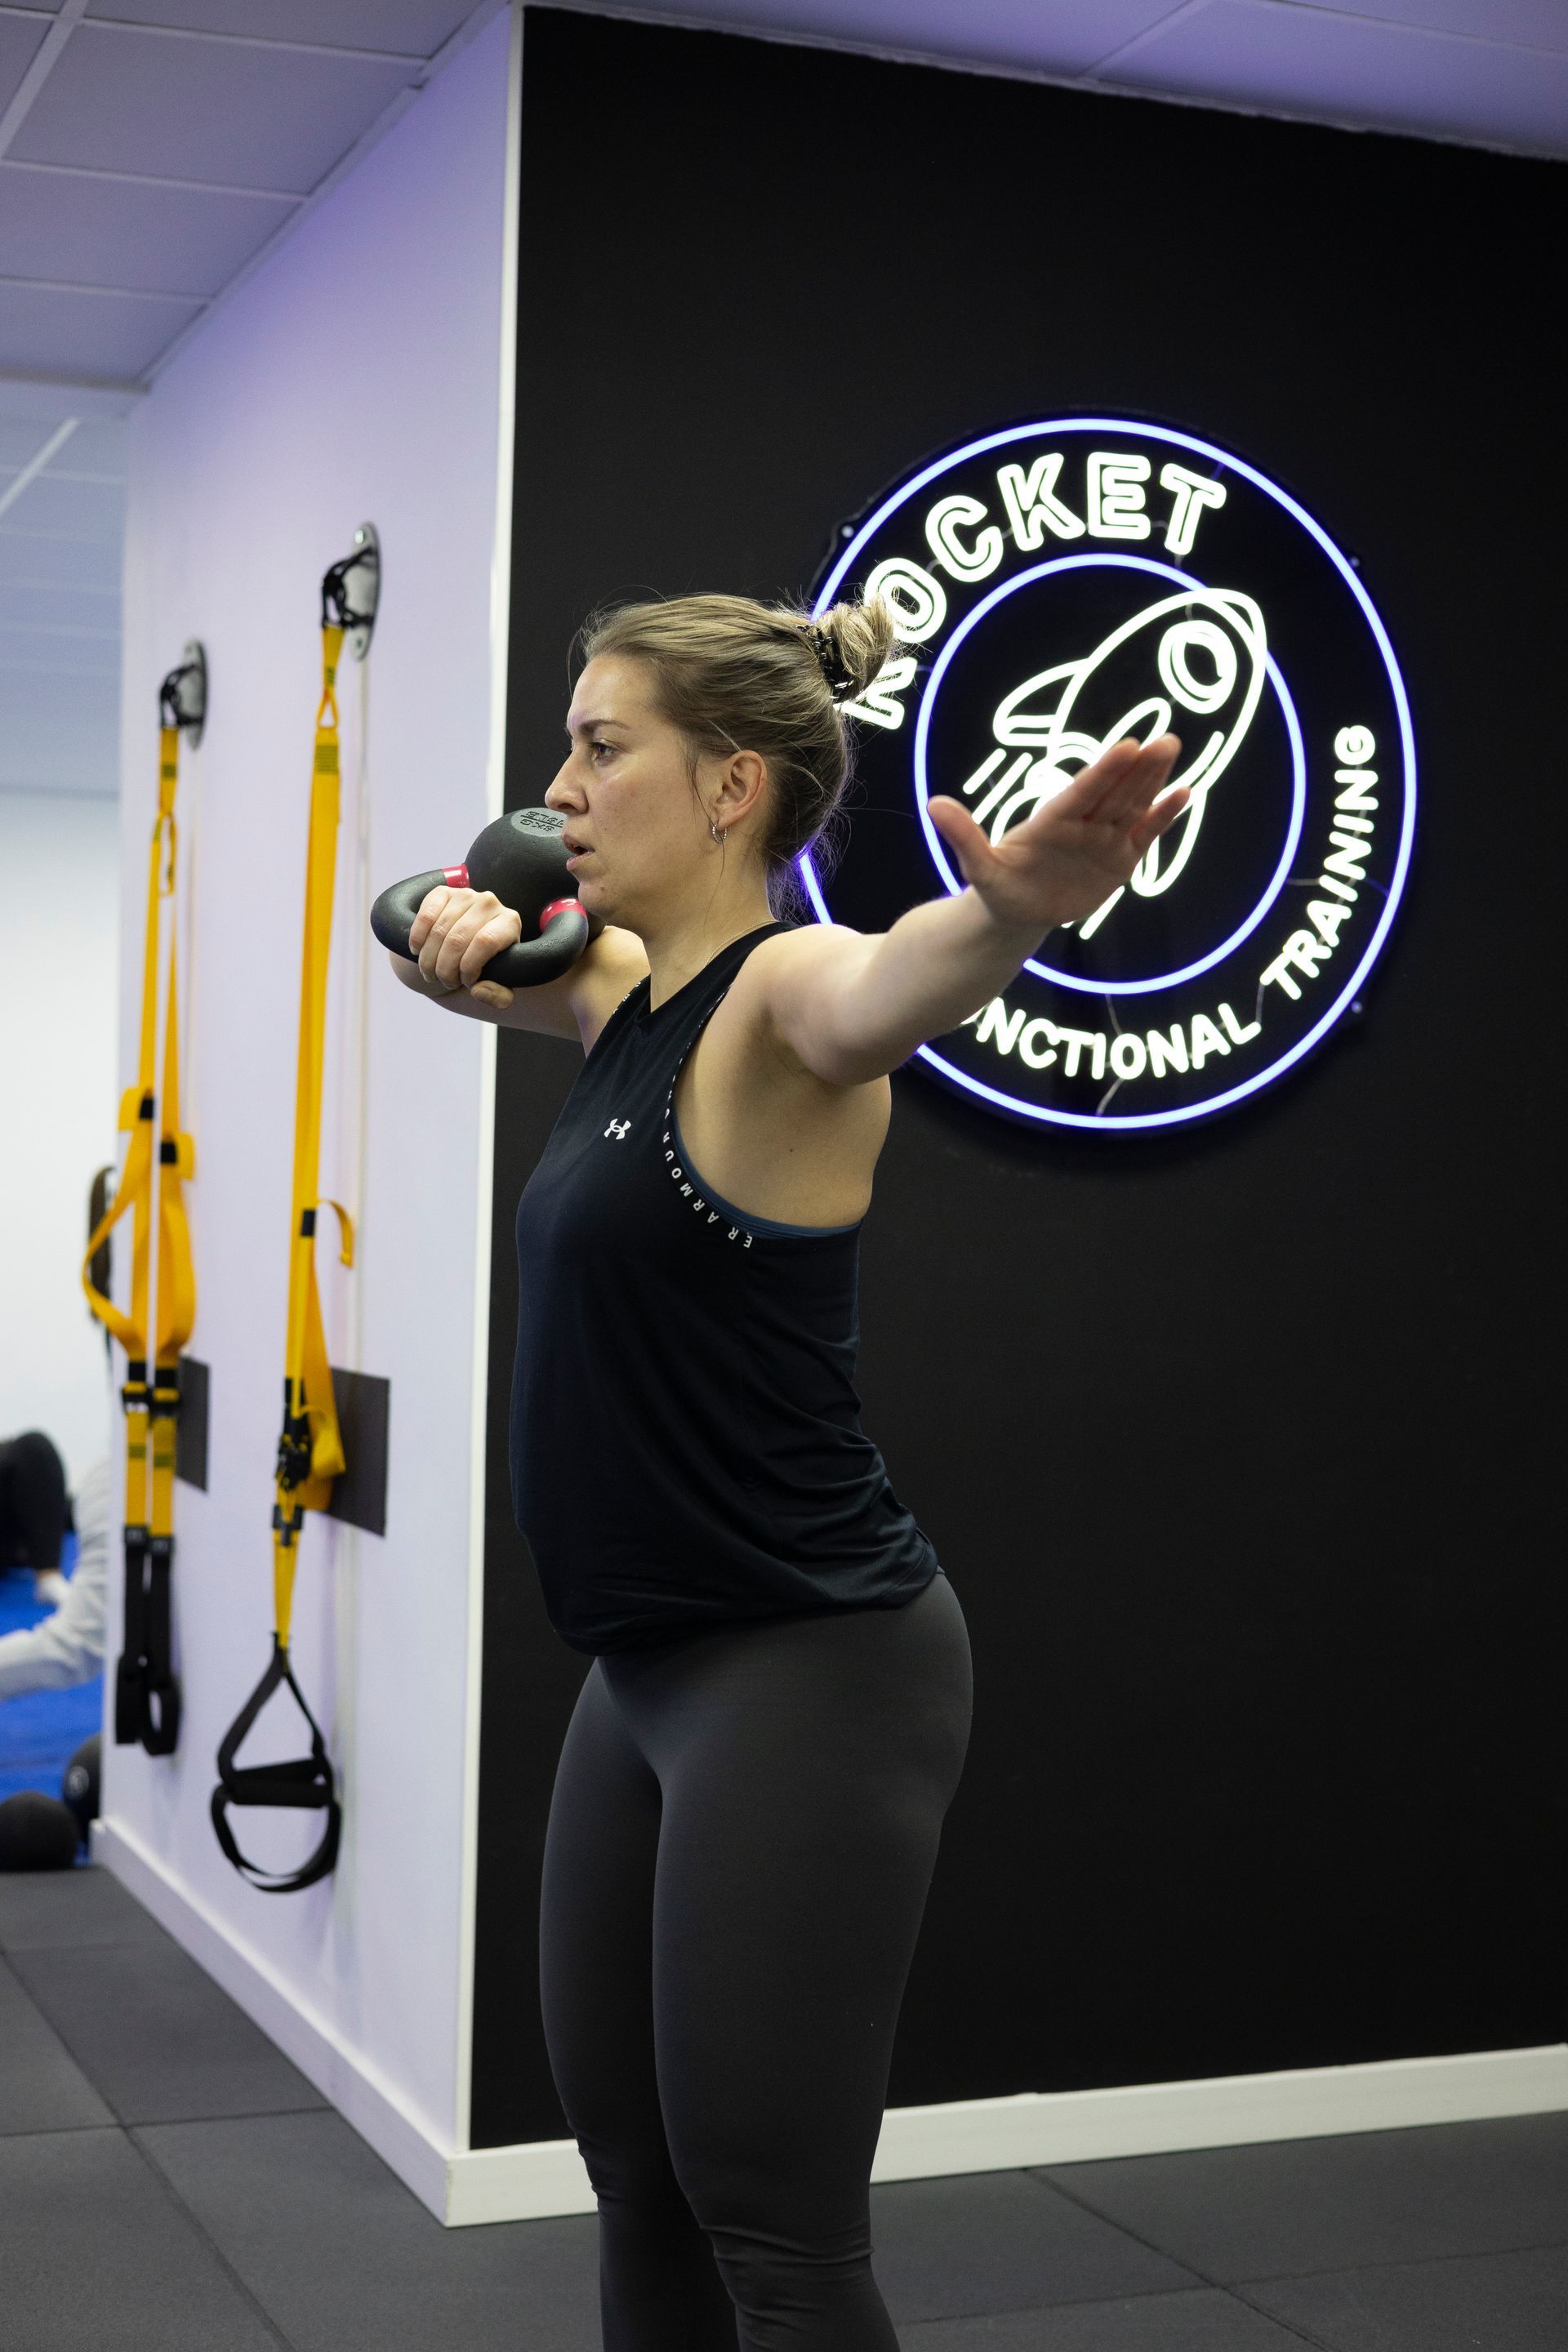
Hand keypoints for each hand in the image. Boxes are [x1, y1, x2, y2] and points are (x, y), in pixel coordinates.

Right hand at [408, 884, 519, 1007]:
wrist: (470, 943)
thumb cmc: (488, 964)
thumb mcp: (500, 985)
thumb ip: (499, 997)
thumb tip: (478, 990)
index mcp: (509, 923)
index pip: (484, 942)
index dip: (469, 967)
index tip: (466, 982)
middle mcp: (489, 903)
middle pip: (458, 939)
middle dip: (446, 969)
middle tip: (445, 982)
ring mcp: (465, 895)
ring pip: (439, 931)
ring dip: (429, 959)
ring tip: (431, 973)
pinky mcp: (443, 892)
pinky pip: (425, 915)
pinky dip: (418, 938)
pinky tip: (418, 951)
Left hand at [927, 733, 1187, 936]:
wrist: (1018, 911)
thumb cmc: (998, 886)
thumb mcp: (979, 868)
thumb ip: (963, 837)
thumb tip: (933, 803)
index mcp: (1051, 821)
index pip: (1082, 793)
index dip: (1105, 772)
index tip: (1126, 746)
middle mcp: (1082, 823)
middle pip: (1114, 793)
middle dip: (1139, 769)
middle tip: (1164, 739)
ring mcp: (1103, 839)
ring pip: (1132, 806)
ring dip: (1154, 781)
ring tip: (1172, 747)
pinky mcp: (1120, 859)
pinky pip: (1144, 835)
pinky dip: (1163, 817)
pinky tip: (1183, 793)